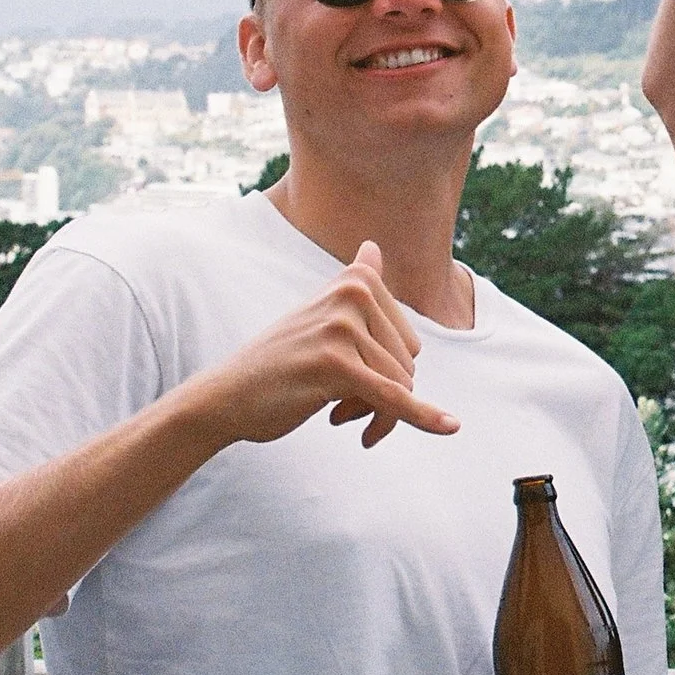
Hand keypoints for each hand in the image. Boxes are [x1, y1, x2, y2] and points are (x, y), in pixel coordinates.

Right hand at [182, 241, 459, 448]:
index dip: (387, 373)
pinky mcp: (337, 365)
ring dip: (373, 415)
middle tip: (338, 403)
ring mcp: (344, 328)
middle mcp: (353, 295)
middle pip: (407, 364)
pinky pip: (393, 398)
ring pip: (399, 387)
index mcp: (356, 280)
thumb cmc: (278, 361)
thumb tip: (373, 247)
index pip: (408, 341)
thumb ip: (352, 280)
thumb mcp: (316, 312)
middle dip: (381, 397)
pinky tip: (449, 427)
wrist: (225, 396)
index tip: (352, 381)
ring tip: (335, 413)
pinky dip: (423, 417)